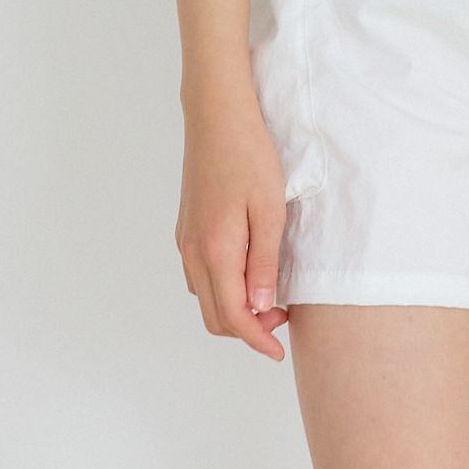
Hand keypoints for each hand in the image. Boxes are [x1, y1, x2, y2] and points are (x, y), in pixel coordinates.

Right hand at [176, 91, 293, 359]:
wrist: (217, 117)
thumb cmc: (249, 156)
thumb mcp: (270, 210)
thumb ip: (264, 262)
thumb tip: (259, 307)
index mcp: (216, 251)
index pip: (231, 316)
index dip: (256, 340)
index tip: (279, 351)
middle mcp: (193, 252)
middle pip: (213, 315)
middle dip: (247, 328)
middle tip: (283, 317)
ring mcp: (185, 240)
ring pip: (203, 296)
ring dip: (233, 309)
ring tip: (270, 296)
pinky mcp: (186, 228)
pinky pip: (199, 274)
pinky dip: (221, 288)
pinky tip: (247, 272)